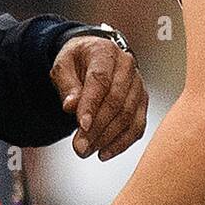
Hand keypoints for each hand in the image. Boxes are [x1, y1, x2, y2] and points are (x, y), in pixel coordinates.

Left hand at [50, 34, 147, 158]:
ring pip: (128, 116)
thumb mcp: (63, 66)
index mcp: (105, 52)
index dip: (92, 104)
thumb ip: (66, 85)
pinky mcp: (142, 101)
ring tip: (87, 151)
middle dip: (97, 128)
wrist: (93, 56)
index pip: (101, 80)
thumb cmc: (77, 61)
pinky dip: (122, 142)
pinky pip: (137, 125)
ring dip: (107, 138)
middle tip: (80, 146)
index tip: (82, 125)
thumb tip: (71, 106)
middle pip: (116, 101)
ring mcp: (137, 84)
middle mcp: (126, 66)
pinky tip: (105, 152)